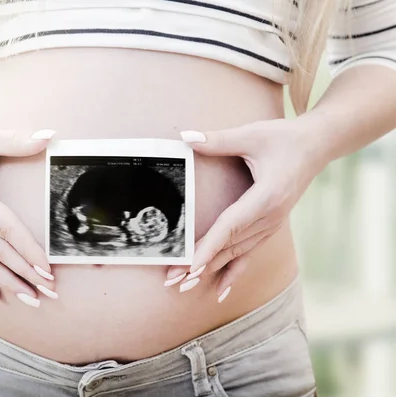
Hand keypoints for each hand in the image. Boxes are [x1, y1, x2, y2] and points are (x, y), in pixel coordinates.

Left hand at [165, 117, 328, 301]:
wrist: (317, 145)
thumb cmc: (285, 138)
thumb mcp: (252, 134)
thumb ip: (218, 140)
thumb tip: (185, 137)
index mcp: (267, 196)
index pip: (232, 226)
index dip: (210, 246)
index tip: (191, 265)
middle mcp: (271, 217)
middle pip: (230, 246)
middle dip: (201, 265)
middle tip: (173, 280)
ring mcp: (272, 224)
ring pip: (238, 253)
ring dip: (211, 270)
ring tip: (184, 285)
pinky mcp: (270, 225)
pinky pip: (250, 253)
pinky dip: (234, 272)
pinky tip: (220, 292)